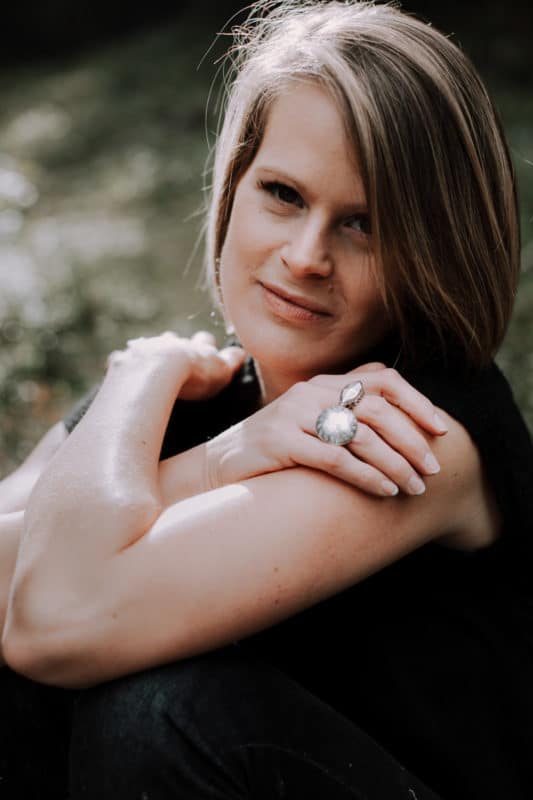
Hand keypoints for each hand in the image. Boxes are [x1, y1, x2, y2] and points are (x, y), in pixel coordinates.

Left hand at [107, 331, 245, 400]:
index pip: (204, 341)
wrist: (157, 369)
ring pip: (148, 345)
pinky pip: (122, 359)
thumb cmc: (194, 374)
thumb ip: (231, 362)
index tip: (207, 349)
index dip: (206, 345)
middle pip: (173, 340)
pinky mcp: (125, 360)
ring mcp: (147, 348)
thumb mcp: (221, 371)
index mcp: (195, 347)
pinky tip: (122, 373)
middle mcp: (171, 343)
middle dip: (175, 346)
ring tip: (148, 365)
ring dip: (149, 352)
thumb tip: (241, 352)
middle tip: (177, 356)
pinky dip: (125, 365)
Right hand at [206, 365, 447, 496]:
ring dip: (395, 464)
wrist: (216, 468)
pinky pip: (335, 457)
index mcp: (322, 383)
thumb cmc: (273, 453)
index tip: (441, 429)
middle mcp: (310, 391)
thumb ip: (346, 420)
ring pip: (361, 434)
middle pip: (378, 407)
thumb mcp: (311, 427)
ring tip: (414, 487)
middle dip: (413, 440)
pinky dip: (366, 476)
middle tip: (433, 468)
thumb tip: (402, 435)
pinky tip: (384, 491)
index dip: (417, 401)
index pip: (382, 379)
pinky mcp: (280, 440)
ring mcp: (293, 413)